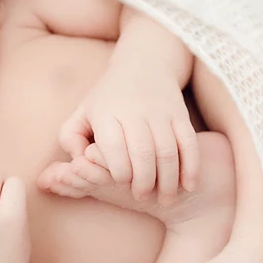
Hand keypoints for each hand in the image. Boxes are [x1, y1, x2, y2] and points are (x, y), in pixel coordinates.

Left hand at [52, 63, 199, 201]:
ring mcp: (160, 112)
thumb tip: (77, 162)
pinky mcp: (180, 114)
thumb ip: (70, 138)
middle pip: (143, 152)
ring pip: (168, 151)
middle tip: (142, 197)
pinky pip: (189, 143)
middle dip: (144, 181)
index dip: (118, 171)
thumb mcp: (82, 112)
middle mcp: (135, 111)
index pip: (113, 147)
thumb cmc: (107, 97)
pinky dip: (191, 166)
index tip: (121, 184)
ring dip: (169, 180)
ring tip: (165, 199)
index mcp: (107, 112)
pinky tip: (188, 185)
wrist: (143, 63)